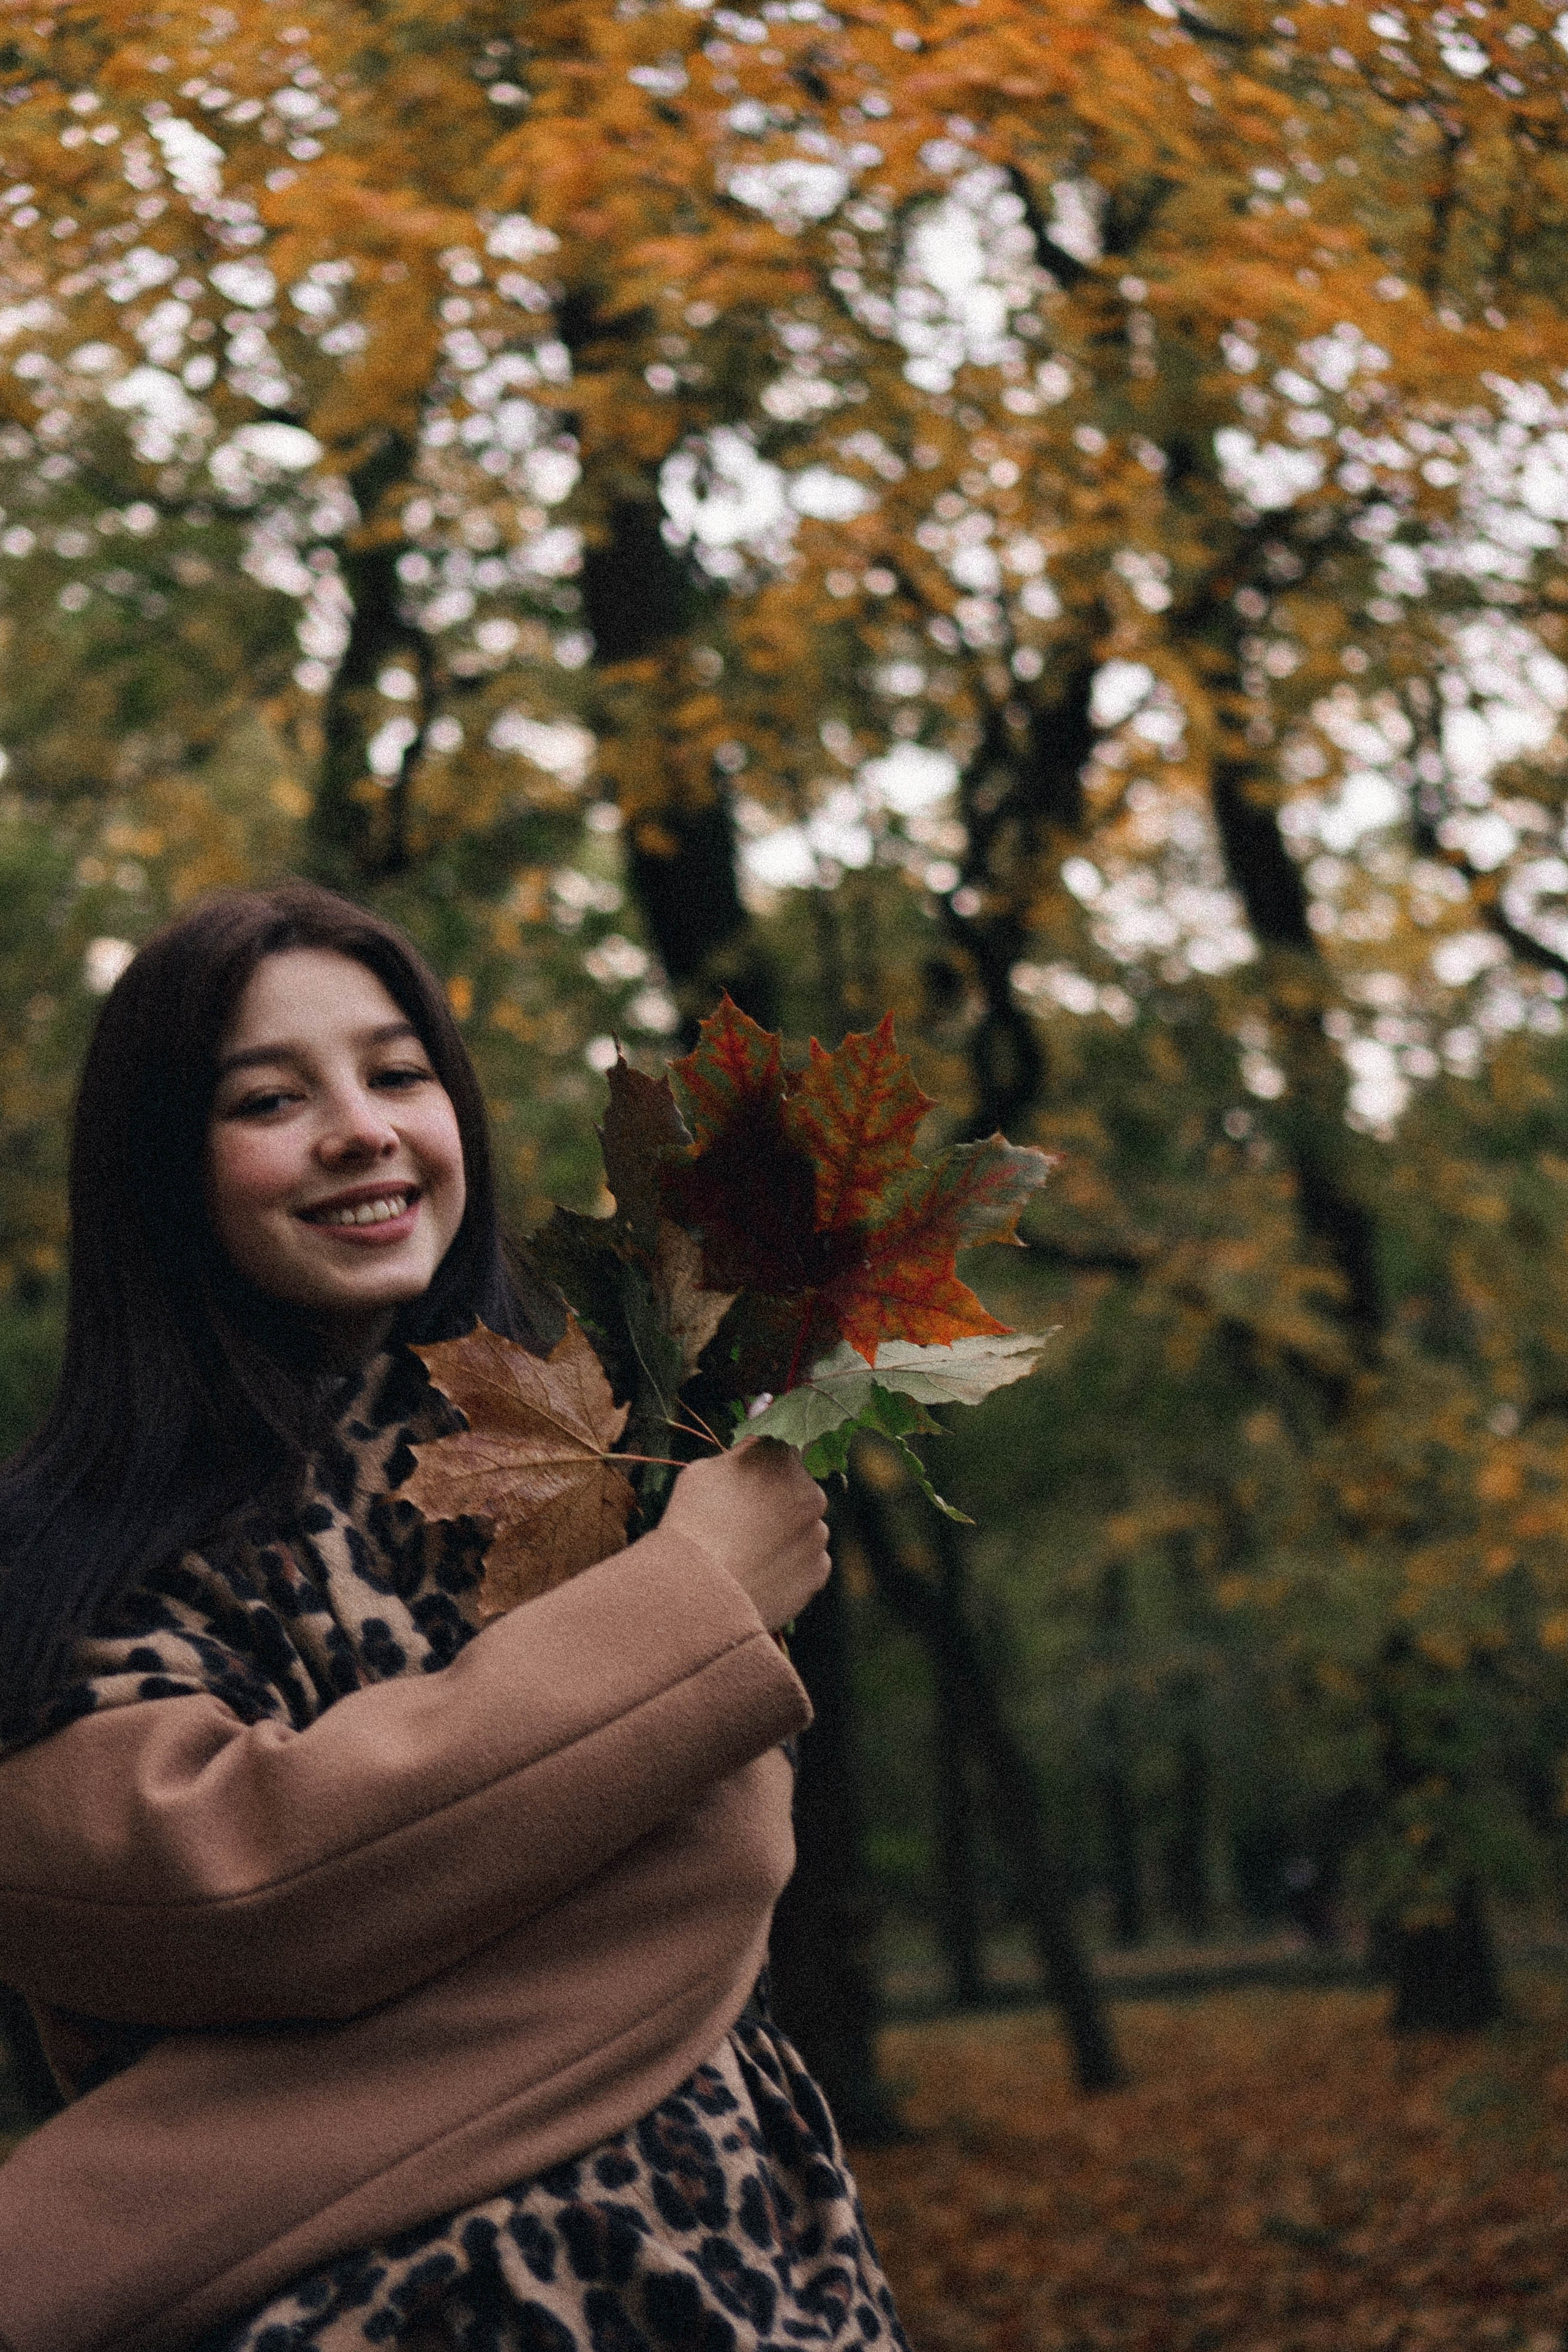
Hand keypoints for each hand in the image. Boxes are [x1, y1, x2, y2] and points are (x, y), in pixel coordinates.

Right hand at [662, 1439, 830, 1631]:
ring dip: (784, 1534)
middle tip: (740, 1522)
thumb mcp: (702, 1472)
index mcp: (782, 1460)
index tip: (747, 1480)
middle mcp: (811, 1493)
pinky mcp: (818, 1571)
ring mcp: (818, 1534)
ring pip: (803, 1527)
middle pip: (797, 1490)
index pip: (781, 1450)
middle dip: (776, 1501)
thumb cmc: (692, 1525)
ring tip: (746, 1553)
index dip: (762, 1466)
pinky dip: (789, 1566)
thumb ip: (739, 1454)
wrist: (697, 1592)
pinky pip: (807, 1562)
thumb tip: (755, 1441)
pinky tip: (759, 1572)